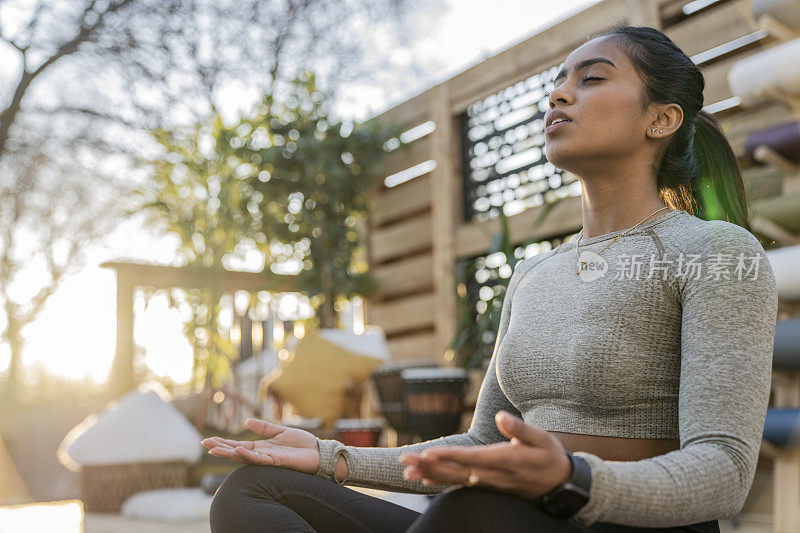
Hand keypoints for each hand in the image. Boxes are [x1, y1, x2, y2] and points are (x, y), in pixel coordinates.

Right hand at [201, 418, 320, 474]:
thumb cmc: (301, 444)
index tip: (208, 440)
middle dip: (221, 449)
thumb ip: (264, 428)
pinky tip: (238, 450)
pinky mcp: (277, 461)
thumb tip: (247, 421)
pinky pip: (260, 459)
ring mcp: (268, 459)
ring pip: (245, 457)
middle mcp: (262, 454)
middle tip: (205, 445)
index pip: (238, 445)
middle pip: (237, 452)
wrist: (318, 452)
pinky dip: (248, 455)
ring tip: (215, 449)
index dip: (224, 443)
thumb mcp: (280, 431)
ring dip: (230, 453)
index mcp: (261, 447)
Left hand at [397, 410, 571, 501]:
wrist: (560, 485)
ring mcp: (489, 483)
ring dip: (430, 475)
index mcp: (506, 460)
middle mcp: (493, 475)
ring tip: (407, 469)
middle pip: (456, 472)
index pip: (472, 459)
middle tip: (405, 459)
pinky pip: (460, 484)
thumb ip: (520, 429)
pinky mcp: (487, 485)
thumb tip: (501, 417)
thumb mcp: (542, 439)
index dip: (449, 457)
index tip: (428, 454)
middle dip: (429, 466)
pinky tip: (424, 479)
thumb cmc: (550, 457)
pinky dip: (441, 481)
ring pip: (455, 480)